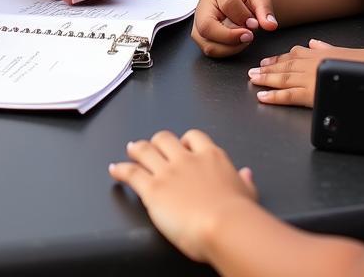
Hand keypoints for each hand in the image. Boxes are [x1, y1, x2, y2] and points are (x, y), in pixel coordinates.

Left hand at [108, 129, 257, 263]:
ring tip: (131, 150)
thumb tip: (246, 174)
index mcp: (211, 157)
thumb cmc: (239, 215)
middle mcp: (187, 159)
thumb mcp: (248, 192)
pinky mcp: (153, 189)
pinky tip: (115, 169)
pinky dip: (121, 169)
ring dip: (136, 149)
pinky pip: (131, 173)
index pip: (194, 137)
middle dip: (157, 141)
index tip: (182, 145)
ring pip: (145, 150)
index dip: (185, 140)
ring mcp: (167, 172)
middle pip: (165, 138)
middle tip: (151, 146)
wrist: (224, 226)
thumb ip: (244, 180)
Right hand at [191, 0, 277, 57]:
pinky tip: (236, 43)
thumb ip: (266, 11)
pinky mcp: (199, 34)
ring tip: (243, 39)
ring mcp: (198, 20)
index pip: (227, 4)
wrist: (241, 1)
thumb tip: (270, 25)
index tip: (254, 24)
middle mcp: (204, 3)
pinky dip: (225, 51)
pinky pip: (209, 49)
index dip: (243, 17)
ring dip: (229, 47)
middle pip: (207, 26)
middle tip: (248, 37)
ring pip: (206, 42)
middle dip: (230, 37)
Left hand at [247, 39, 350, 107]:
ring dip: (265, 79)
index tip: (266, 61)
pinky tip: (263, 97)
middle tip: (252, 71)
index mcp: (316, 54)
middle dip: (266, 69)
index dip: (278, 59)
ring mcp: (308, 78)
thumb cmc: (359, 63)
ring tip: (253, 80)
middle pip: (283, 66)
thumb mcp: (339, 50)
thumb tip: (314, 42)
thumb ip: (324, 47)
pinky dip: (274, 96)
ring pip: (282, 79)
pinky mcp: (310, 93)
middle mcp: (309, 63)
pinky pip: (288, 95)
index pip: (292, 55)